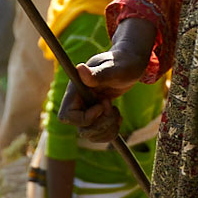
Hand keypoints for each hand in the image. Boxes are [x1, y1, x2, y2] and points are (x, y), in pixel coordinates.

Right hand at [58, 19, 153, 143]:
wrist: (130, 62)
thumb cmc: (123, 62)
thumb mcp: (114, 68)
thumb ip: (98, 73)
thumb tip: (80, 69)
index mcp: (77, 89)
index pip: (67, 116)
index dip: (85, 118)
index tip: (102, 106)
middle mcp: (79, 101)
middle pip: (81, 129)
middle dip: (101, 125)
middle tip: (112, 107)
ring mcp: (87, 110)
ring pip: (90, 134)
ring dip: (107, 129)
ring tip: (116, 111)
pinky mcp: (97, 116)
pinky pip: (99, 135)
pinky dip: (111, 131)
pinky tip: (117, 117)